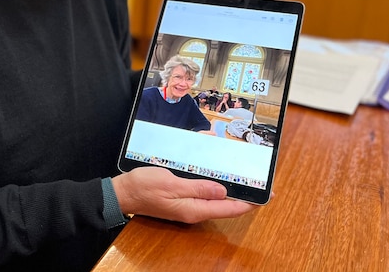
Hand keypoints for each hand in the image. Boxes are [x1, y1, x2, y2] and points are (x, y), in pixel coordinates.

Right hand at [111, 166, 257, 223]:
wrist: (123, 193)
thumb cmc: (144, 187)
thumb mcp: (172, 183)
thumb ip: (198, 187)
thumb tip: (224, 191)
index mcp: (194, 209)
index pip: (229, 208)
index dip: (249, 202)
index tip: (266, 194)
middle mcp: (194, 210)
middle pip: (226, 205)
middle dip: (244, 195)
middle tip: (259, 183)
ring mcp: (188, 206)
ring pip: (216, 199)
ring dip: (230, 190)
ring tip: (244, 179)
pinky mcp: (182, 199)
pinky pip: (204, 194)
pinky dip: (215, 186)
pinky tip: (219, 178)